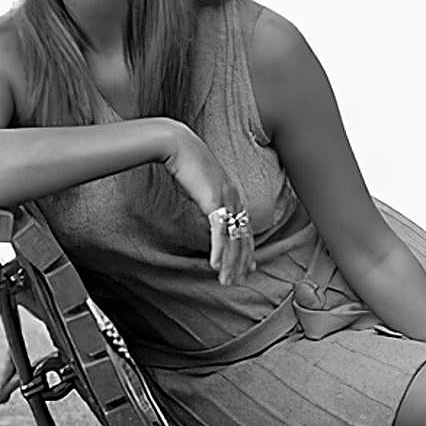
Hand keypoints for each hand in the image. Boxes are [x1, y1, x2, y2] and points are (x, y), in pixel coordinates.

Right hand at [161, 122, 254, 283]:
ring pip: (233, 239)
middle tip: (238, 280)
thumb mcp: (202, 182)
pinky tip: (216, 266)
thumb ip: (208, 197)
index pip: (245, 227)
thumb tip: (208, 207)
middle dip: (241, 262)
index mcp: (234, 193)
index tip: (248, 266)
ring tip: (226, 280)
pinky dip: (219, 251)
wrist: (177, 144)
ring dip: (229, 263)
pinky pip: (219, 233)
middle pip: (243, 237)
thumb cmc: (186, 161)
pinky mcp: (214, 202)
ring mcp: (227, 199)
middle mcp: (235, 197)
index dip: (247, 249)